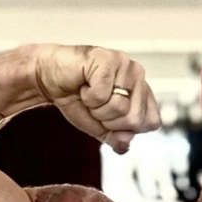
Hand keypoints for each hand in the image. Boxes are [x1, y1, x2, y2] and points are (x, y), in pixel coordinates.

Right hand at [34, 44, 161, 153]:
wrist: (49, 79)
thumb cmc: (76, 99)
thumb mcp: (100, 127)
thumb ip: (117, 138)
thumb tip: (126, 142)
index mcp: (142, 91)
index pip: (152, 122)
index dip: (127, 128)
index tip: (110, 117)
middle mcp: (138, 75)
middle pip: (135, 119)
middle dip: (109, 120)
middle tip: (96, 104)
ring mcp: (125, 64)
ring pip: (118, 107)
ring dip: (96, 108)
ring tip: (88, 93)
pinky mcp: (107, 59)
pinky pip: (101, 95)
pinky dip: (87, 97)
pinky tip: (83, 84)